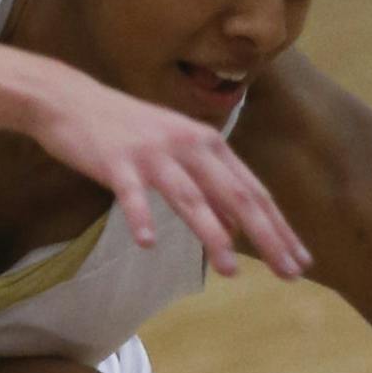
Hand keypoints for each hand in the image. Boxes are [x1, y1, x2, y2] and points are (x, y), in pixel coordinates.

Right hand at [33, 74, 311, 280]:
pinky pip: (131, 194)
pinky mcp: (116, 161)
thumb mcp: (177, 153)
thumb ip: (209, 186)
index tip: (301, 261)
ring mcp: (152, 153)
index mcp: (208, 144)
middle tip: (288, 273)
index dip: (279, 227)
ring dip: (212, 234)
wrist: (70, 100)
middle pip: (235, 195)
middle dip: (266, 236)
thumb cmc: (128, 131)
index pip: (253, 191)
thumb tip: (237, 227)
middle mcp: (188, 145)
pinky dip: (140, 217)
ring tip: (230, 272)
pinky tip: (148, 243)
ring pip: (190, 196)